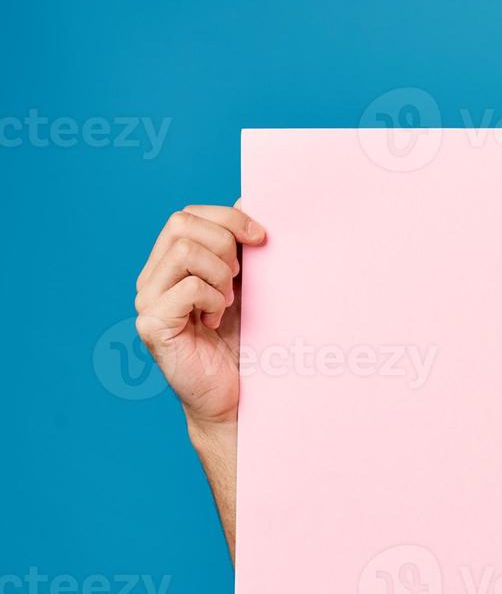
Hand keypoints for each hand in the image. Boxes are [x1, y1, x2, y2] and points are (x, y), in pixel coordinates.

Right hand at [134, 202, 266, 431]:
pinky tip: (217, 320)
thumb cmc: (242, 338)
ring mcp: (147, 302)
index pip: (187, 215)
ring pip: (182, 251)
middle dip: (224, 242)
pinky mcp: (152, 326)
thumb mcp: (247, 282)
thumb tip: (247, 199)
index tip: (261, 238)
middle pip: (181, 224)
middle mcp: (151, 278)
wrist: (236, 394)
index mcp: (170, 264)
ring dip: (220, 273)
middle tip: (239, 277)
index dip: (228, 218)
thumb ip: (240, 244)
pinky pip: (187, 288)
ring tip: (227, 301)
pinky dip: (213, 298)